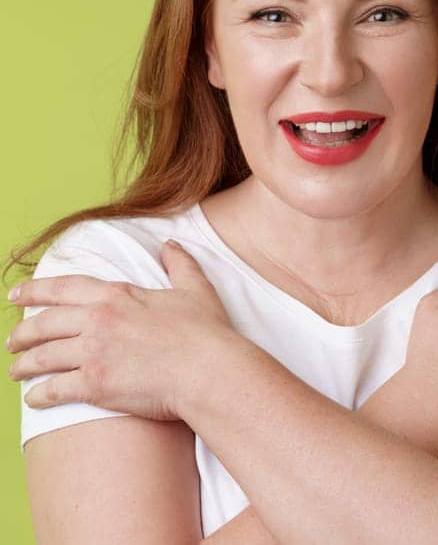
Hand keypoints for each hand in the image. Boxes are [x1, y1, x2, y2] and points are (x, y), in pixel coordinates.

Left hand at [6, 239, 237, 420]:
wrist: (210, 371)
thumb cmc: (207, 333)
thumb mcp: (196, 289)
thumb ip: (180, 264)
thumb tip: (171, 245)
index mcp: (116, 295)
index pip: (63, 288)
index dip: (33, 290)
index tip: (14, 295)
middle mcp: (98, 320)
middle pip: (43, 324)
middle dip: (21, 333)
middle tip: (12, 342)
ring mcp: (94, 353)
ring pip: (42, 357)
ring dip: (24, 365)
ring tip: (16, 371)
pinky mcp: (95, 385)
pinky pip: (54, 389)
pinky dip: (38, 395)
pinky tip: (34, 399)